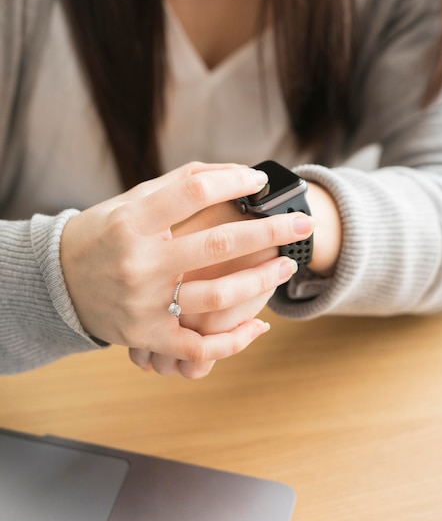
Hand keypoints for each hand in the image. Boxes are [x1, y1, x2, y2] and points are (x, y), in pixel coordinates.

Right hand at [60, 162, 313, 376]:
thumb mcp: (132, 200)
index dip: (235, 182)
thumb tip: (238, 173)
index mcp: (133, 221)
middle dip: (271, 230)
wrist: (60, 283)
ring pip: (218, 297)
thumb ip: (182, 184)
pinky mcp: (148, 336)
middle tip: (304, 224)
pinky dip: (234, 340)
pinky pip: (199, 347)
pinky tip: (259, 327)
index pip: (195, 191)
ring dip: (262, 282)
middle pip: (219, 245)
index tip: (259, 181)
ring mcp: (144, 304)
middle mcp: (139, 263)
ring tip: (287, 266)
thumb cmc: (104, 235)